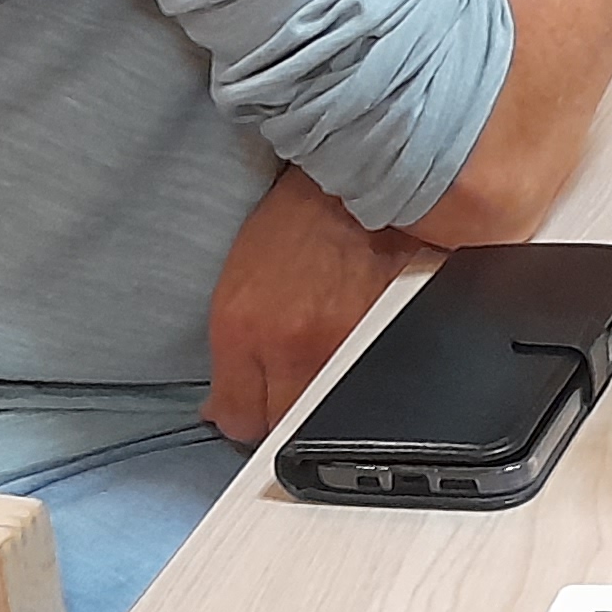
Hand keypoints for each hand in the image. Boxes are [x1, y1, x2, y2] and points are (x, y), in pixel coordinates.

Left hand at [202, 163, 419, 445]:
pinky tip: (358, 346)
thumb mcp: (237, 288)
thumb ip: (229, 357)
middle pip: (285, 427)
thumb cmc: (298, 227)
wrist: (363, 185)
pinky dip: (364, 378)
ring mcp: (349, 344)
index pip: (239, 421)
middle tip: (289, 378)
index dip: (244, 415)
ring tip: (327, 356)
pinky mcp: (393, 338)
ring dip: (323, 397)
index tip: (253, 403)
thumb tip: (219, 413)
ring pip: (328, 412)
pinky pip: (371, 387)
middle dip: (282, 412)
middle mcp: (298, 344)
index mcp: (246, 329)